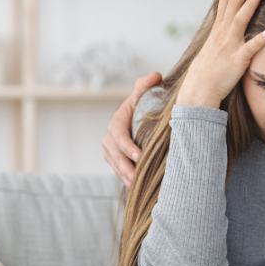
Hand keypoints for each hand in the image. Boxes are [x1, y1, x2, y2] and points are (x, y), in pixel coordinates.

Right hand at [103, 71, 161, 187]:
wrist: (141, 114)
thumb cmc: (144, 103)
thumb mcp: (144, 93)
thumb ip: (146, 85)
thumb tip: (154, 76)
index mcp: (118, 120)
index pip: (118, 135)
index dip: (127, 147)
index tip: (139, 156)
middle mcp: (111, 136)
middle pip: (115, 155)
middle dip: (125, 167)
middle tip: (138, 177)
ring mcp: (111, 149)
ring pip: (115, 165)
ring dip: (125, 177)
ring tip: (137, 187)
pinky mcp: (116, 159)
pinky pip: (119, 171)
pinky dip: (126, 179)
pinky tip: (137, 189)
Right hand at [177, 0, 264, 107]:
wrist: (199, 91)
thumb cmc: (210, 68)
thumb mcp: (217, 44)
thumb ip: (227, 29)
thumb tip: (236, 16)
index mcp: (219, 27)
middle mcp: (223, 33)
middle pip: (232, 3)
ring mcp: (229, 46)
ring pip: (240, 21)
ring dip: (250, 5)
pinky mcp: (236, 61)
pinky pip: (249, 50)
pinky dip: (258, 40)